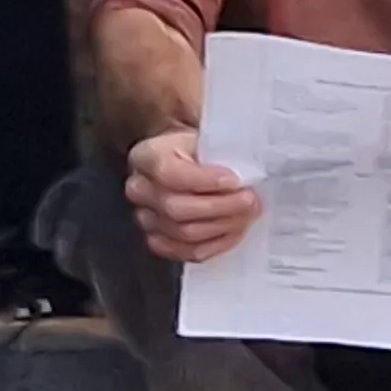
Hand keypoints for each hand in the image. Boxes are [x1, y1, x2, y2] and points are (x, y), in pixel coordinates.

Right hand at [124, 125, 261, 263]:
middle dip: (221, 208)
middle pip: (177, 209)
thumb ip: (219, 151)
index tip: (236, 181)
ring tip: (248, 215)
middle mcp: (139, 189)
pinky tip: (234, 232)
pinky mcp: (158, 241)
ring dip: (223, 227)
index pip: (170, 174)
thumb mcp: (203, 137)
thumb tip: (248, 172)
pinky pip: (187, 252)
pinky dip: (215, 245)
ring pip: (184, 234)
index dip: (205, 181)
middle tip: (251, 201)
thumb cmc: (195, 149)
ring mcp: (145, 219)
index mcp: (147, 156)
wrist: (179, 162)